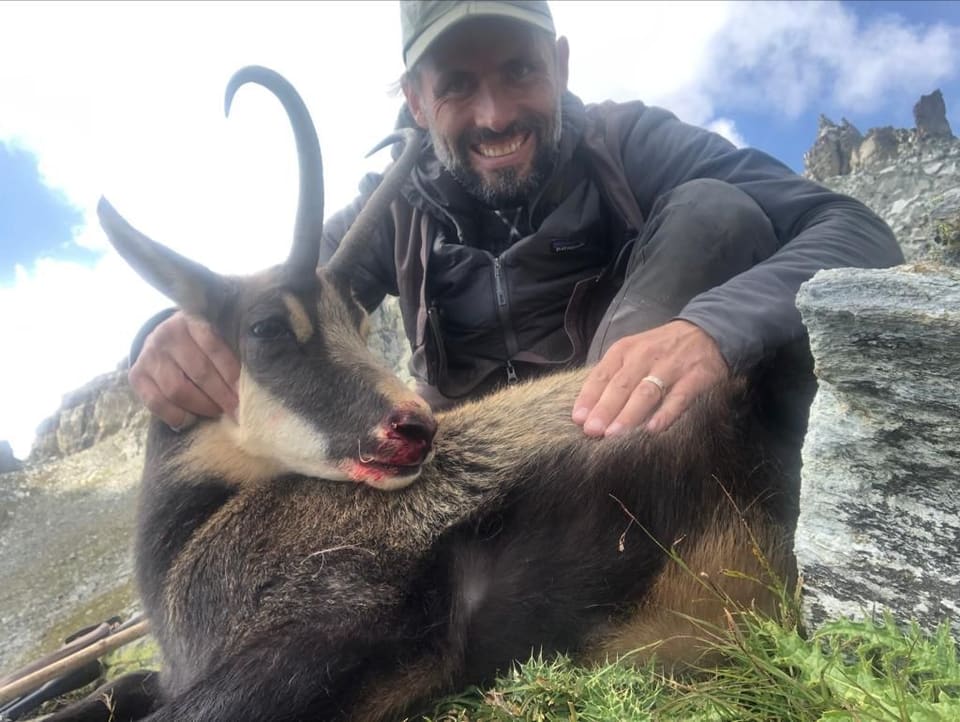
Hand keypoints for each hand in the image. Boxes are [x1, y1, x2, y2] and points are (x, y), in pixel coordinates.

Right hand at [128, 311, 239, 430]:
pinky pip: (156, 403)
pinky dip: (176, 415)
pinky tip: (191, 420)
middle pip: (199, 372)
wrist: (165, 337)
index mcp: (191, 320)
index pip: (215, 348)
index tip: (247, 394)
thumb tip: (256, 378)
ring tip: (218, 413)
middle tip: (238, 411)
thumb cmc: (201, 340)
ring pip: (178, 390)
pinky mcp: (136, 374)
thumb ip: (230, 349)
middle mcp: (167, 334)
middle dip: (222, 396)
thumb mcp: (215, 334)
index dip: (232, 374)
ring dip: (202, 407)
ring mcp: (149, 354)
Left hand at [572, 320, 728, 436]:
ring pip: (646, 392)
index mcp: (625, 350)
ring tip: (614, 435)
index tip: (579, 419)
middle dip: (605, 409)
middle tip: (593, 431)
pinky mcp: (696, 377)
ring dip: (629, 415)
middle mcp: (645, 356)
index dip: (589, 397)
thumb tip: (587, 410)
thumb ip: (612, 377)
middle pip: (621, 385)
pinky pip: (679, 398)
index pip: (602, 375)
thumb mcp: (632, 353)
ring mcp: (672, 366)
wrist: (706, 332)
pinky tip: (652, 430)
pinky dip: (665, 414)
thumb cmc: (659, 350)